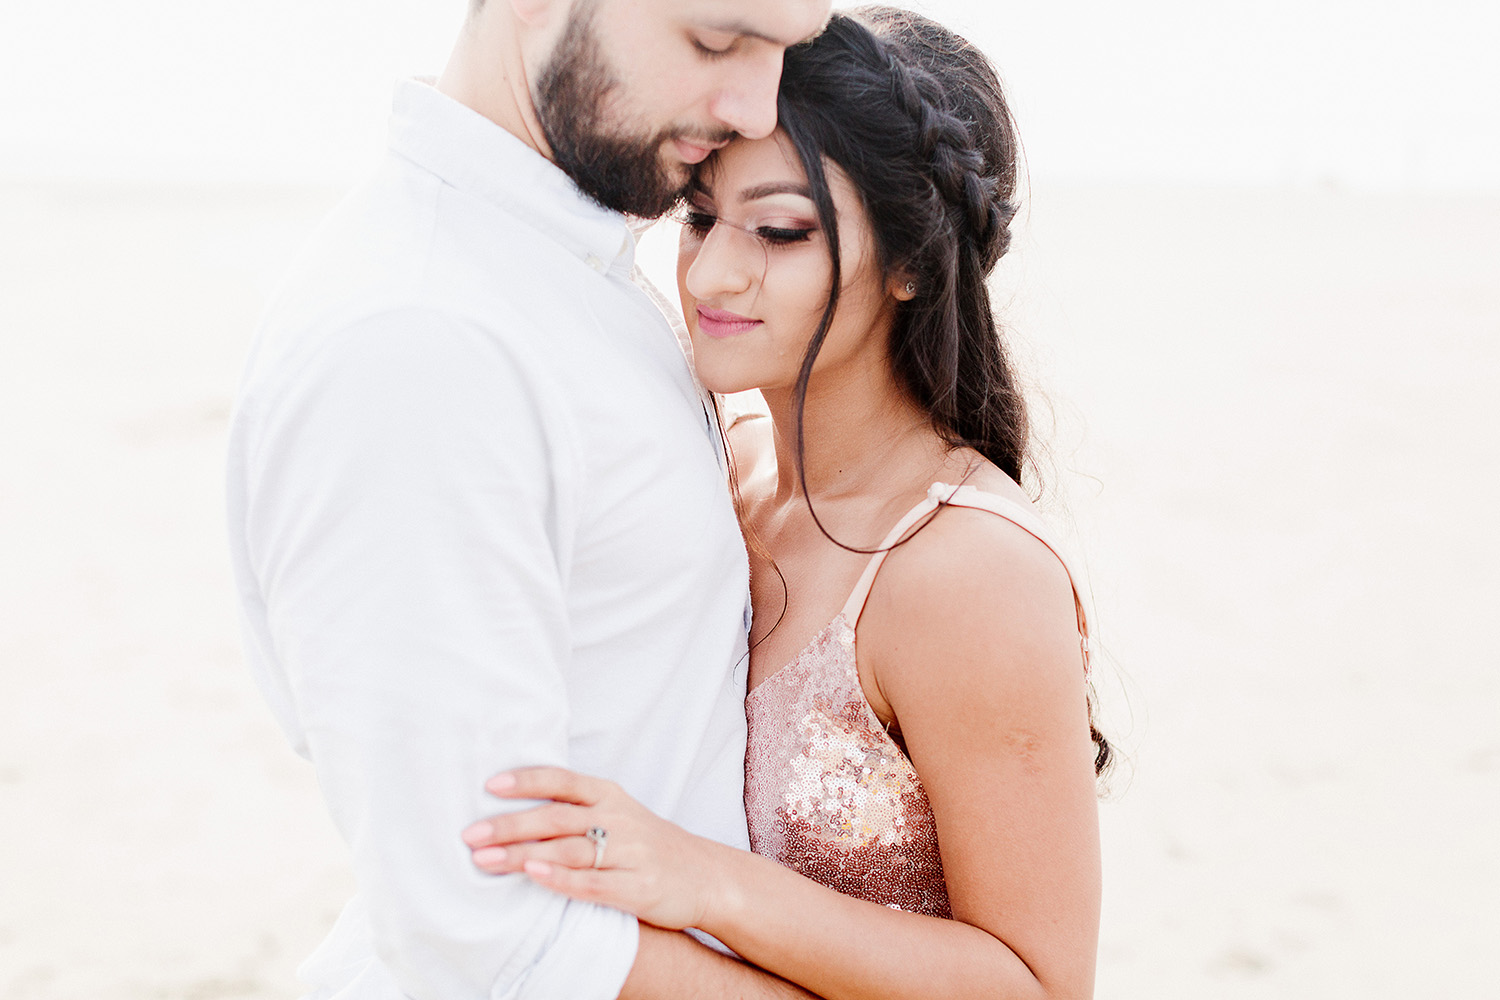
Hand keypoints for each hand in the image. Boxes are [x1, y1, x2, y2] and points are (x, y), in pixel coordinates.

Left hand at [461, 767, 728, 930]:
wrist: (704, 875)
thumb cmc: (647, 845)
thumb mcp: (616, 815)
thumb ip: (573, 811)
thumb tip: (510, 809)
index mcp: (610, 796)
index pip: (562, 781)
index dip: (526, 781)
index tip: (488, 785)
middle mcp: (619, 818)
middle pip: (556, 818)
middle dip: (509, 825)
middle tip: (470, 834)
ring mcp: (629, 853)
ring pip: (568, 851)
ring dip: (522, 855)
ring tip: (485, 860)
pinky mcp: (637, 887)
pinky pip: (593, 883)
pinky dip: (562, 880)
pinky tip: (534, 877)